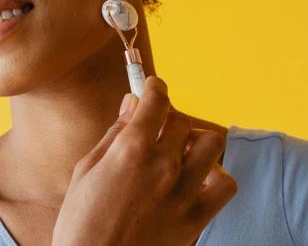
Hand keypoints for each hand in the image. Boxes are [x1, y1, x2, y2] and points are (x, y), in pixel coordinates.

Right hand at [52, 76, 237, 245]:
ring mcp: (182, 193)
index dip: (154, 87)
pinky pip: (225, 185)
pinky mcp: (196, 219)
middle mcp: (162, 166)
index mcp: (131, 150)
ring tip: (180, 153)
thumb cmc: (81, 222)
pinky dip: (216, 176)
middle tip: (157, 129)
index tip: (153, 87)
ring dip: (195, 142)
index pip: (156, 100)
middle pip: (181, 120)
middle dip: (169, 118)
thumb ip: (114, 133)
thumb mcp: (86, 169)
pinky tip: (198, 179)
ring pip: (210, 144)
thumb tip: (132, 104)